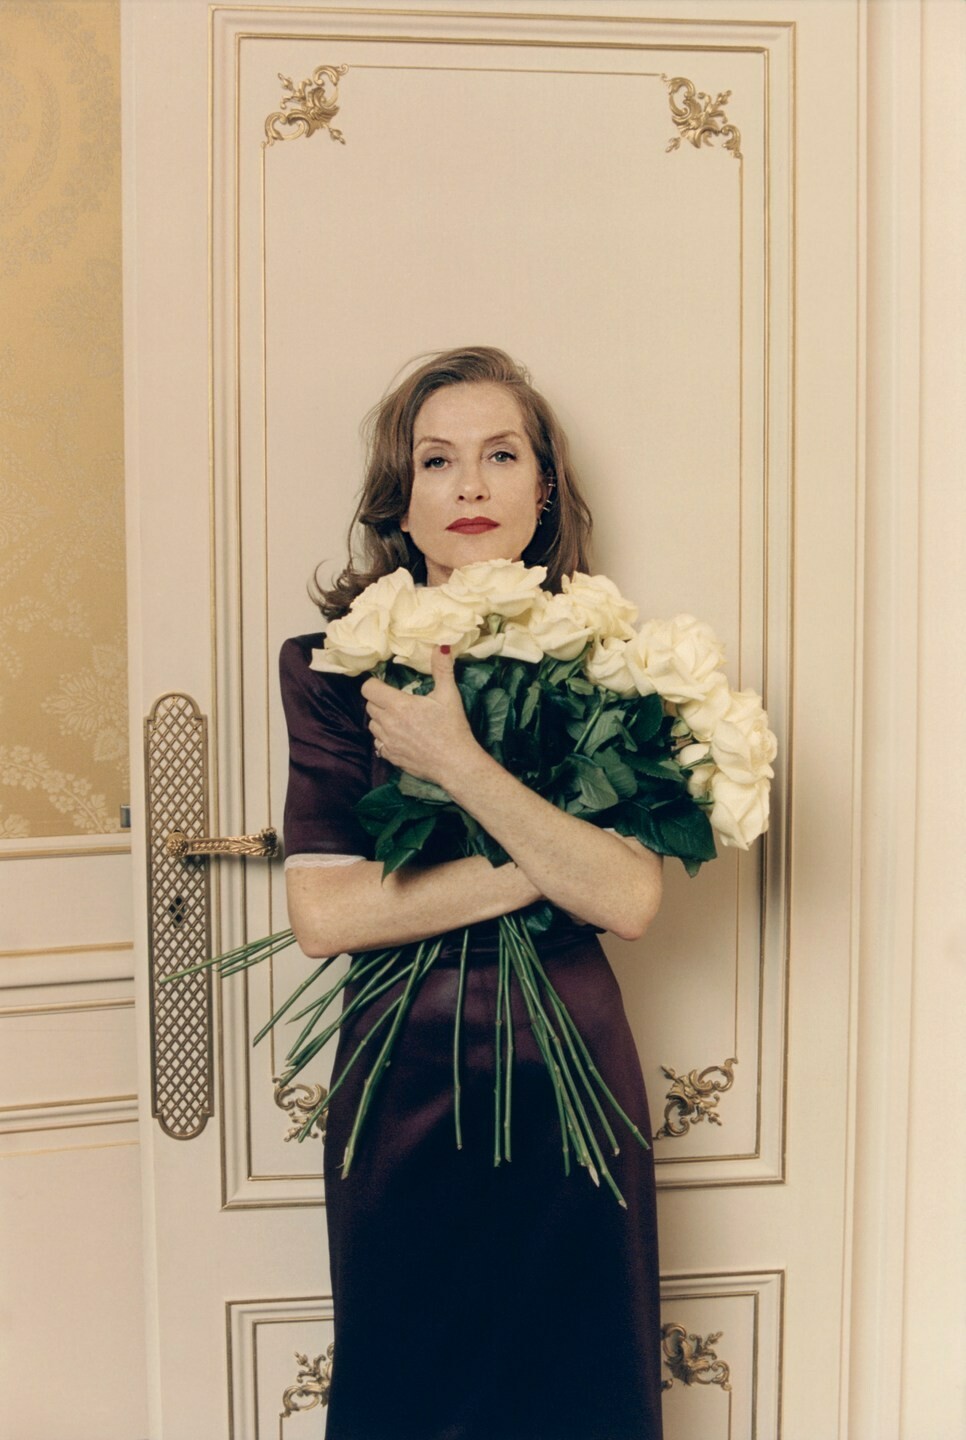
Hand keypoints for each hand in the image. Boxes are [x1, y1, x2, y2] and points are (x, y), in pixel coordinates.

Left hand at [361, 646, 479, 787]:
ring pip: (372, 725)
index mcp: (399, 705)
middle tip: (398, 701)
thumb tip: (440, 646)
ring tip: (399, 719)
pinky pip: (378, 743)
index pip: (369, 689)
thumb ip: (442, 669)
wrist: (455, 764)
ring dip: (381, 719)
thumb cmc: (453, 728)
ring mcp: (387, 742)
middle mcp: (388, 723)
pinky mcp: (391, 757)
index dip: (375, 684)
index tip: (386, 685)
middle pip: (369, 706)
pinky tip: (401, 736)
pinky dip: (385, 738)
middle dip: (379, 701)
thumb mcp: (449, 695)